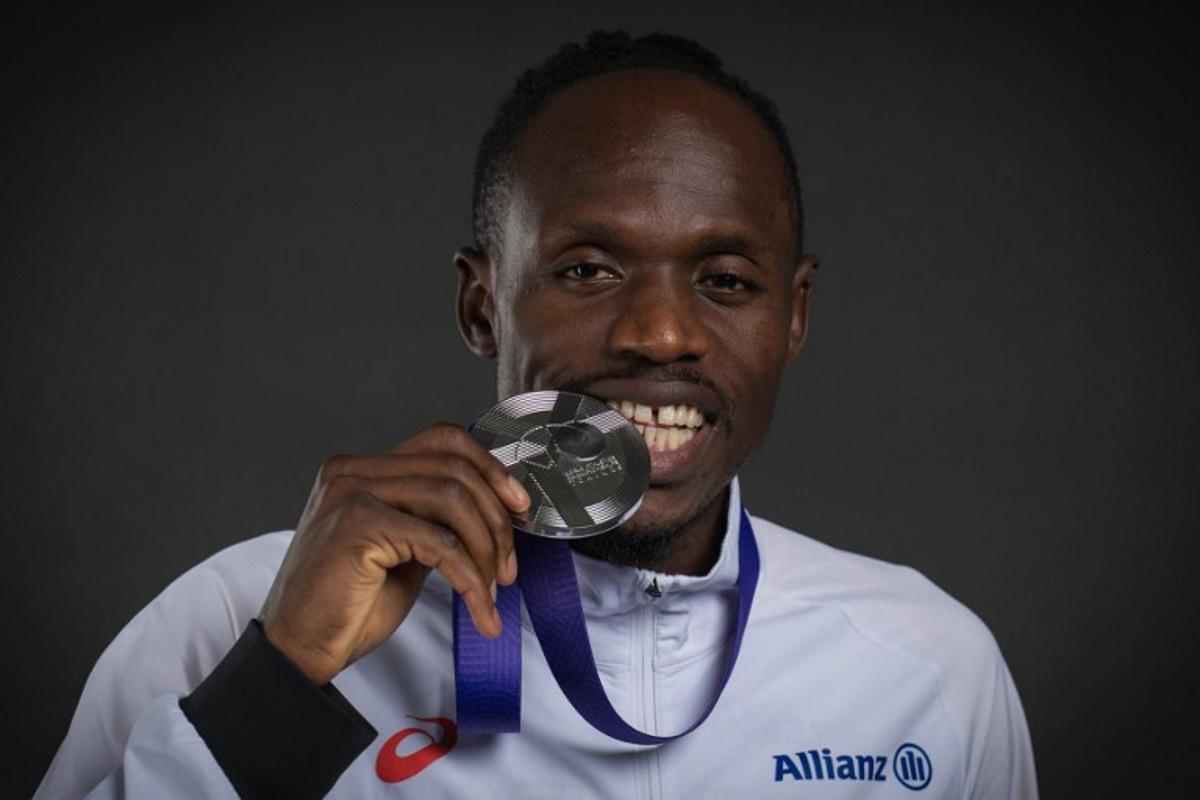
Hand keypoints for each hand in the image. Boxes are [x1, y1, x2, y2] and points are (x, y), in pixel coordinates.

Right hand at [259, 423, 530, 684]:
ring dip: (487, 548)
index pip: (442, 440)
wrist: (300, 651)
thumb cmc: (347, 607)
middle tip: (509, 565)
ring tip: (493, 588)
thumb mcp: (404, 551)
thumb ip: (435, 521)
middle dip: (497, 517)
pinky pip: (440, 543)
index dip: (490, 466)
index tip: (518, 504)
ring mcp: (352, 492)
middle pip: (454, 467)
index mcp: (363, 470)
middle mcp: (353, 471)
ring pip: (452, 498)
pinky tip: (480, 606)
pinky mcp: (358, 525)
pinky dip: (471, 578)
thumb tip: (496, 511)